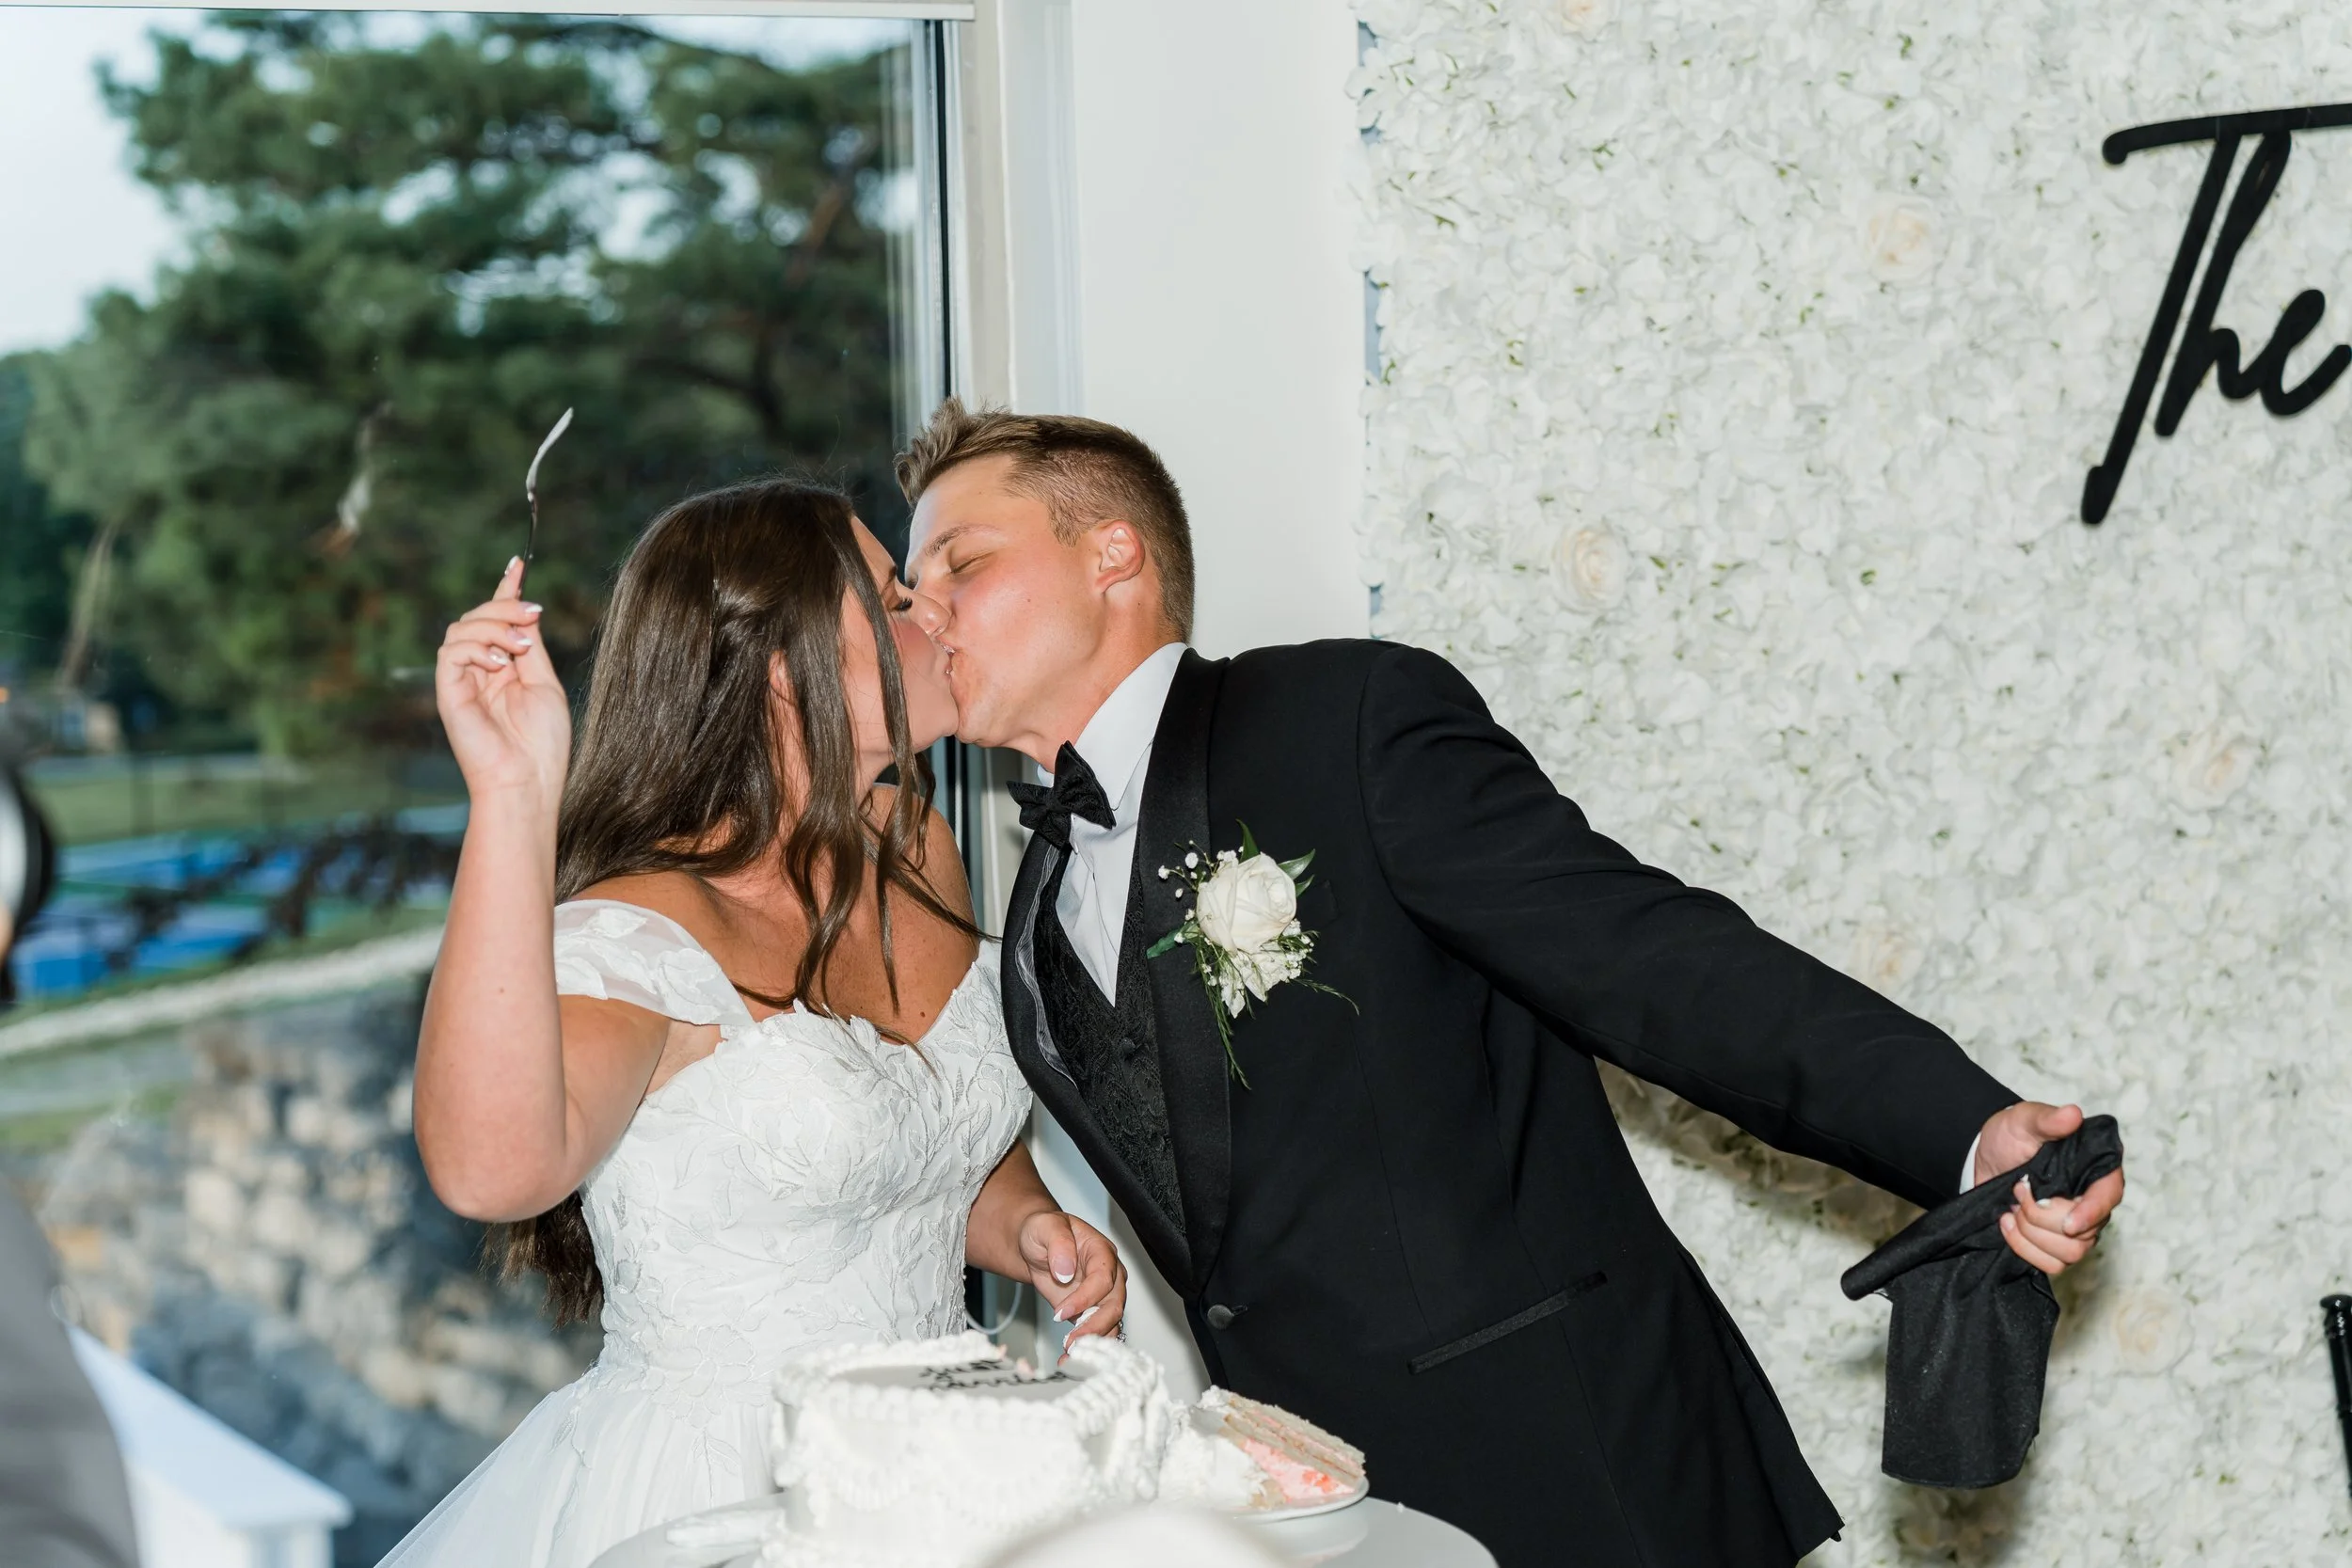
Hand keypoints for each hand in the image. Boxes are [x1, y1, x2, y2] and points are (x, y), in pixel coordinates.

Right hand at [436, 557, 569, 800]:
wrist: (526, 782)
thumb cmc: (541, 744)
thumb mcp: (544, 685)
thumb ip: (531, 648)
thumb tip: (527, 611)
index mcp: (504, 670)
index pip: (498, 621)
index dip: (506, 590)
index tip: (518, 564)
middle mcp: (480, 672)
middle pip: (477, 617)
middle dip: (504, 605)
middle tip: (532, 613)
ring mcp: (462, 682)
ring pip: (461, 628)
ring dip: (493, 625)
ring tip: (519, 646)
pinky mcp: (448, 693)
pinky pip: (450, 653)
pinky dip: (475, 647)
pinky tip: (499, 662)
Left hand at [1018, 1210, 1127, 1349]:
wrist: (1035, 1245)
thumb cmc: (1044, 1232)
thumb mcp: (1046, 1227)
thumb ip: (1058, 1244)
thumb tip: (1066, 1270)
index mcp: (1102, 1251)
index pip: (1103, 1278)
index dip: (1086, 1298)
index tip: (1061, 1312)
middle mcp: (1109, 1275)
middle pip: (1114, 1305)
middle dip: (1094, 1327)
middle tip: (1072, 1342)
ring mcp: (1102, 1296)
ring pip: (1110, 1323)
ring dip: (1093, 1342)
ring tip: (1071, 1356)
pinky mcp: (1091, 1312)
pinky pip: (1097, 1333)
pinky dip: (1086, 1348)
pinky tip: (1070, 1359)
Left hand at [1973, 1101, 2123, 1276]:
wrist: (1987, 1158)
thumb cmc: (2011, 1136)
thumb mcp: (2024, 1121)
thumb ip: (2047, 1119)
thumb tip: (2072, 1114)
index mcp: (2095, 1171)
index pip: (2109, 1196)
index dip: (2092, 1212)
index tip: (2067, 1222)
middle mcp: (2092, 1203)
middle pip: (2084, 1234)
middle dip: (2042, 1217)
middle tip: (2019, 1190)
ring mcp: (2076, 1228)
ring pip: (2069, 1254)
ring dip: (2031, 1233)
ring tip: (2013, 1206)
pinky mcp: (2054, 1245)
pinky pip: (2050, 1266)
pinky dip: (2023, 1248)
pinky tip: (2007, 1223)